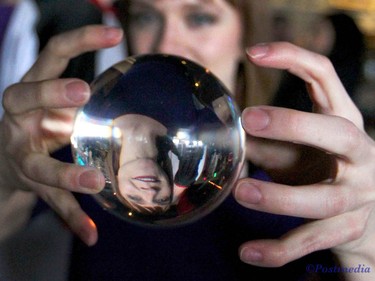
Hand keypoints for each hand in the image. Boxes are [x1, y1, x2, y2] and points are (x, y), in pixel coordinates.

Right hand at [0, 25, 122, 245]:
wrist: (4, 159)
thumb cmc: (40, 123)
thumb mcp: (56, 105)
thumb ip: (83, 99)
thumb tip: (141, 91)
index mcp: (32, 91)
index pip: (51, 55)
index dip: (79, 42)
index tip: (113, 33)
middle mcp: (19, 117)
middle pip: (23, 97)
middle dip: (50, 92)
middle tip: (81, 92)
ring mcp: (20, 152)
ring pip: (38, 162)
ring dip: (66, 172)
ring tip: (96, 181)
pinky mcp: (28, 182)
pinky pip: (50, 200)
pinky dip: (71, 217)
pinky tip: (91, 234)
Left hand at [234, 43, 374, 276]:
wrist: (365, 218)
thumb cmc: (321, 171)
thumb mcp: (296, 149)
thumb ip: (263, 139)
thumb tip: (218, 130)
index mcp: (344, 122)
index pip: (325, 77)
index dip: (293, 58)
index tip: (253, 52)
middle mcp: (359, 155)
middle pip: (337, 133)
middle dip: (295, 124)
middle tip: (250, 121)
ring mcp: (358, 196)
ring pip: (323, 198)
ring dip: (279, 196)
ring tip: (241, 192)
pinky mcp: (346, 231)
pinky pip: (311, 242)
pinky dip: (278, 250)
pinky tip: (247, 253)